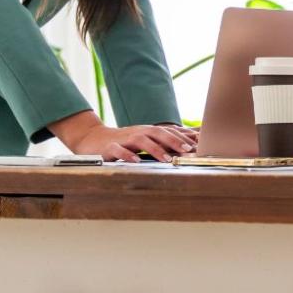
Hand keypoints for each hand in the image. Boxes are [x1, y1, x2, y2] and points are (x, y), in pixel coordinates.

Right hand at [53, 112, 196, 162]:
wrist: (93, 139)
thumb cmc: (125, 141)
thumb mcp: (145, 139)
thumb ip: (164, 141)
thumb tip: (189, 143)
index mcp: (148, 131)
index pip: (169, 131)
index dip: (184, 137)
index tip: (199, 145)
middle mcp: (138, 132)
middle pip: (158, 132)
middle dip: (174, 140)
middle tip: (187, 150)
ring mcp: (124, 139)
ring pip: (141, 140)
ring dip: (155, 149)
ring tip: (166, 159)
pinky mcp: (109, 147)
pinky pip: (118, 150)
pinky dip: (127, 155)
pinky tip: (135, 161)